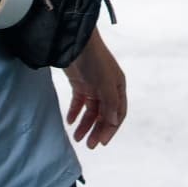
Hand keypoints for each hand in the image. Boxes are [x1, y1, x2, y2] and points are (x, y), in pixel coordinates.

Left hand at [64, 33, 127, 148]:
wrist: (75, 41)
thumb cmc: (95, 59)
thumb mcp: (105, 82)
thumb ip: (109, 102)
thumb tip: (113, 122)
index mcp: (118, 87)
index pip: (118, 113)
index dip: (111, 129)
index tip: (102, 143)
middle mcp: (107, 88)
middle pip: (104, 114)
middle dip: (97, 130)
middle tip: (88, 145)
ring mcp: (93, 86)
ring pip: (91, 111)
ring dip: (85, 124)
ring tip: (76, 137)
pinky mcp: (80, 83)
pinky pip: (79, 103)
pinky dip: (75, 112)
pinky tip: (69, 121)